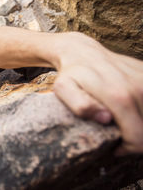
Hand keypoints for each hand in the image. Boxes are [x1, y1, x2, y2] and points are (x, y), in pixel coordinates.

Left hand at [52, 32, 142, 154]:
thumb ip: (81, 105)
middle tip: (118, 138)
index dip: (129, 149)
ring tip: (123, 124)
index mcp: (118, 95)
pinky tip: (129, 111)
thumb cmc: (71, 74)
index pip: (137, 137)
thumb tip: (106, 118)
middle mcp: (137, 87)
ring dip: (140, 125)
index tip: (115, 148)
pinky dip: (142, 110)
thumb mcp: (64, 89)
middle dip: (136, 140)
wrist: (81, 50)